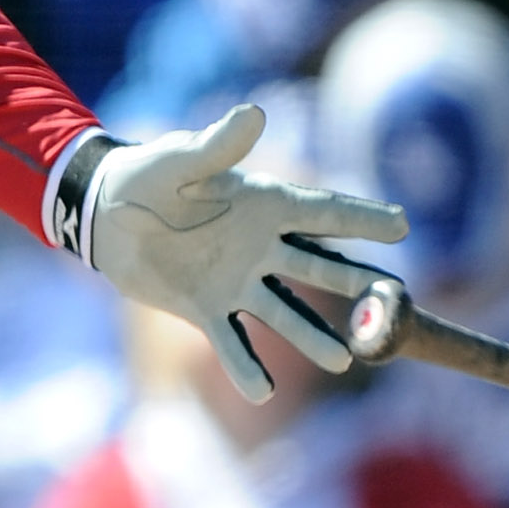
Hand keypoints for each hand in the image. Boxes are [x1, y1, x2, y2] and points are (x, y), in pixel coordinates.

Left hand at [88, 104, 406, 405]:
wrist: (107, 214)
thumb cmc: (148, 175)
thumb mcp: (180, 159)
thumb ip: (218, 145)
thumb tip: (254, 115)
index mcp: (265, 204)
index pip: (323, 212)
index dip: (361, 218)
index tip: (402, 226)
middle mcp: (262, 246)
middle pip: (320, 267)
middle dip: (357, 284)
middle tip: (396, 302)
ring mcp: (238, 281)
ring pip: (284, 312)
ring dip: (311, 337)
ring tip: (342, 361)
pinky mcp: (206, 307)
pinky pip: (231, 341)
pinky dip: (245, 366)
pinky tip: (261, 393)